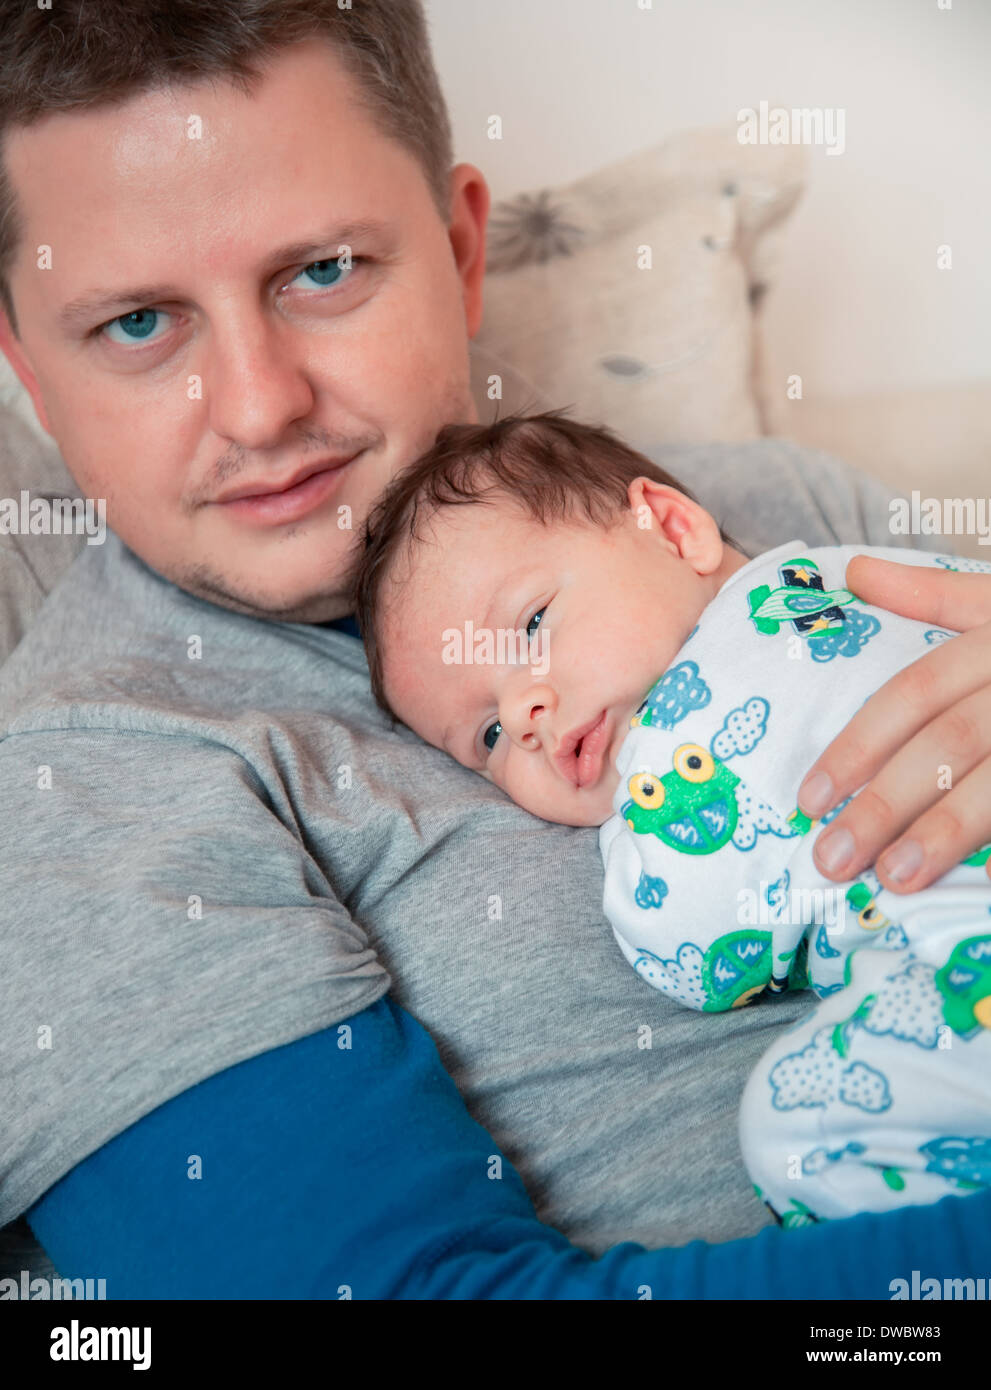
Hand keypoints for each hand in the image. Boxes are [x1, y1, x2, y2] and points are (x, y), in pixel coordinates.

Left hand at [796, 554, 990, 892]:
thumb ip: (934, 593)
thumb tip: (857, 572)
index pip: (915, 693)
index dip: (859, 745)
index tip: (808, 798)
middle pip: (950, 742)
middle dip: (885, 802)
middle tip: (832, 858)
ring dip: (947, 833)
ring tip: (895, 880)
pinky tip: (986, 888)